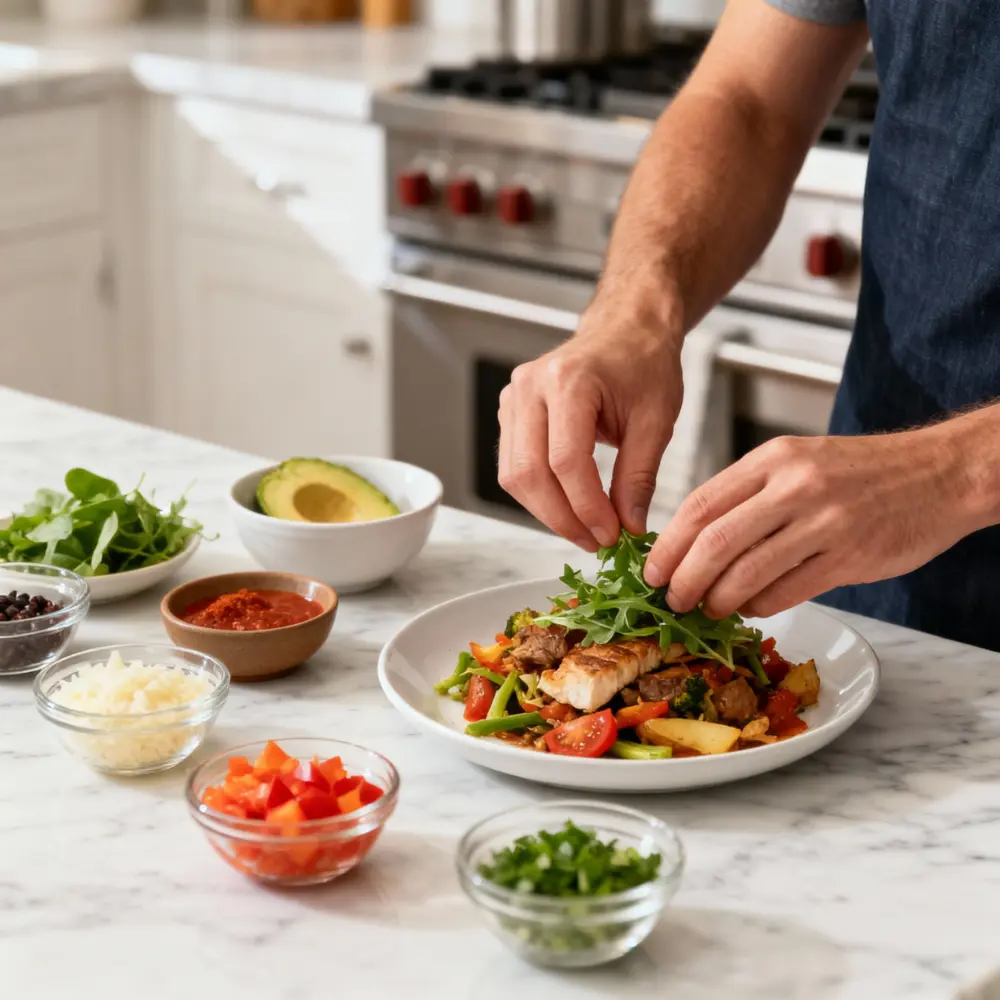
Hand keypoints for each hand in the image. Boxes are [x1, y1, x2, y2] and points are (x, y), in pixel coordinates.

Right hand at [498, 299, 682, 550]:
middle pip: (530, 473)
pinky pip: (514, 467)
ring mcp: (513, 398)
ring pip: (514, 476)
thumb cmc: (644, 364)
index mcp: (569, 380)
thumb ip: (639, 476)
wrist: (626, 330)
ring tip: (585, 529)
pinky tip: (569, 507)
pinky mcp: (509, 412)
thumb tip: (628, 527)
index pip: (566, 460)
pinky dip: (540, 495)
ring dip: (548, 513)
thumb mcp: (656, 420)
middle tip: (596, 541)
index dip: (586, 506)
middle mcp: (530, 387)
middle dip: (563, 518)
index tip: (611, 534)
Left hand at [644, 428, 978, 618]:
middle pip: (714, 542)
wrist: (939, 473)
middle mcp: (795, 486)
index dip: (668, 545)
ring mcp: (824, 521)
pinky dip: (760, 605)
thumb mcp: (798, 462)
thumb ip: (748, 495)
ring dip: (718, 600)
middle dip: (683, 579)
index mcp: (773, 459)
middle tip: (673, 599)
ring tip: (708, 610)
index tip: (651, 570)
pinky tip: (752, 607)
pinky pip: (787, 591)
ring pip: (747, 573)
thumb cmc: (860, 471)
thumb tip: (694, 543)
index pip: (701, 505)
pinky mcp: (849, 556)